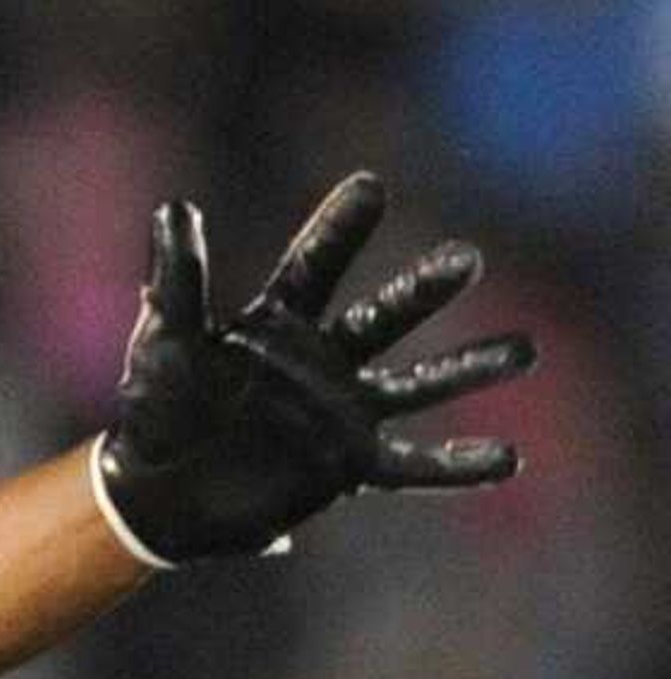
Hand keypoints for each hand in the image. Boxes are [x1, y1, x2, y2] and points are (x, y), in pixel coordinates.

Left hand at [93, 172, 534, 564]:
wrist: (156, 494)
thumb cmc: (155, 409)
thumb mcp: (166, 343)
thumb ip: (178, 282)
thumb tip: (175, 208)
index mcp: (277, 322)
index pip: (315, 266)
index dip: (340, 228)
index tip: (370, 184)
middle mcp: (322, 359)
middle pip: (383, 316)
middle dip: (424, 290)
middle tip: (467, 260)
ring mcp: (342, 411)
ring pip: (419, 386)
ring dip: (469, 368)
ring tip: (524, 351)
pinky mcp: (349, 465)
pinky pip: (413, 467)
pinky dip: (457, 466)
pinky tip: (507, 460)